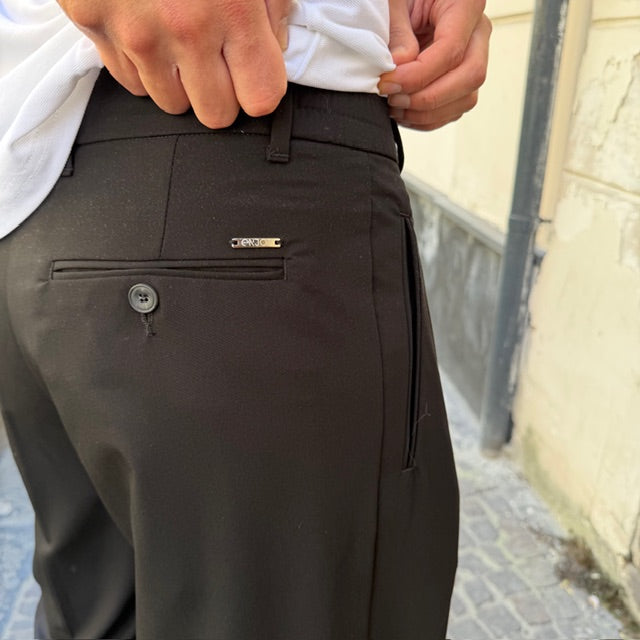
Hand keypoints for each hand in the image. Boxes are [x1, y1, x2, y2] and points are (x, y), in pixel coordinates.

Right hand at [57, 0, 290, 127]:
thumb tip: (274, 45)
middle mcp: (183, 29)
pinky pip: (129, 80)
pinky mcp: (92, 23)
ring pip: (171, 103)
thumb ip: (272, 4)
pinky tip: (146, 30)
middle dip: (222, 94)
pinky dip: (142, 66)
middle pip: (215, 114)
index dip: (260, 88)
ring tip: (178, 40)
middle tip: (218, 62)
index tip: (254, 72)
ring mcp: (134, 31)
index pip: (261, 98)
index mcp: (232, 8)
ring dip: (181, 82)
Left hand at [380, 0, 490, 130]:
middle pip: (470, 76)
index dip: (418, 75)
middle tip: (393, 98)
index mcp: (466, 4)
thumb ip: (397, 31)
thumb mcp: (393, 3)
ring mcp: (474, 58)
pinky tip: (403, 112)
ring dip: (427, 113)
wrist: (407, 5)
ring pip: (466, 98)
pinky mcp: (462, 79)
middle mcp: (477, 33)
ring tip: (394, 106)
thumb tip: (400, 65)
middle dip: (428, 97)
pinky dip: (427, 119)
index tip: (388, 83)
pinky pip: (454, 109)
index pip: (452, 49)